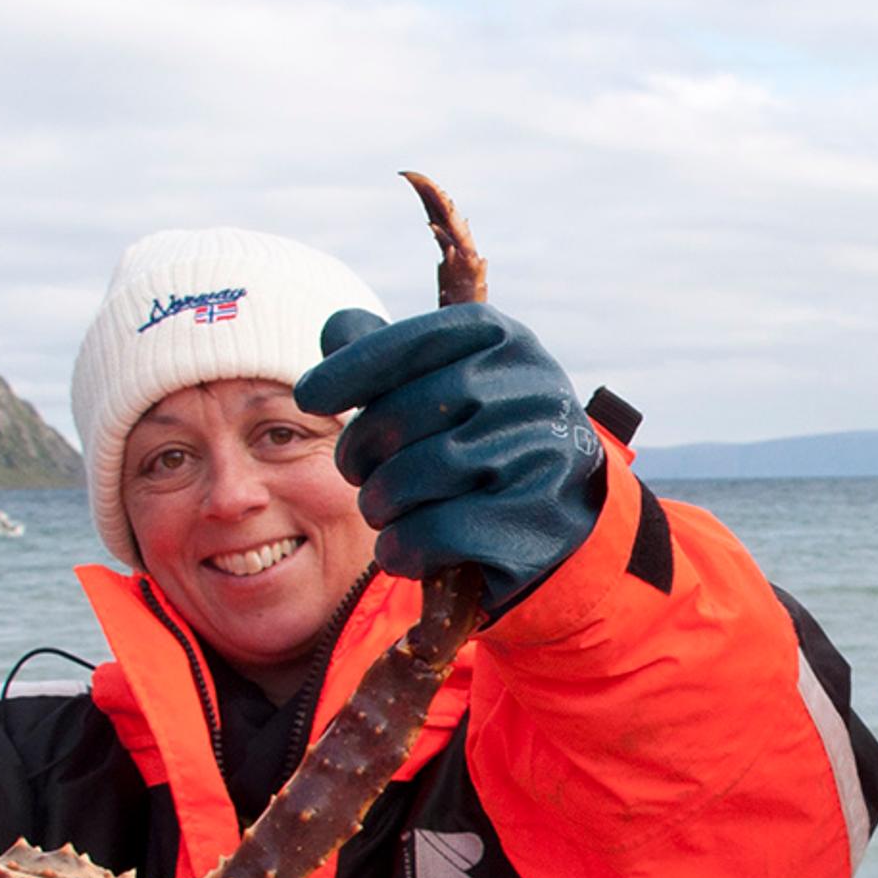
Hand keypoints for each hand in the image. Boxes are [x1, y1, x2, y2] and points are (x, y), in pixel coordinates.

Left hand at [295, 303, 603, 610]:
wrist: (570, 510)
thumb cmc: (487, 435)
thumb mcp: (450, 380)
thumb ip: (391, 356)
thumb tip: (336, 328)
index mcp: (504, 341)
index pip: (410, 343)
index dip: (350, 370)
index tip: (308, 397)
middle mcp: (529, 388)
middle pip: (400, 415)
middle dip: (358, 452)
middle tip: (356, 472)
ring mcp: (538, 455)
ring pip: (411, 477)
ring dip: (378, 504)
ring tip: (382, 510)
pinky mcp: (534, 522)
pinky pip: (435, 532)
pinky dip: (403, 546)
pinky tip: (401, 548)